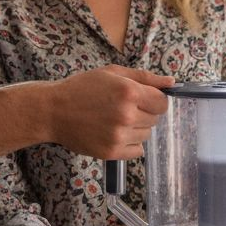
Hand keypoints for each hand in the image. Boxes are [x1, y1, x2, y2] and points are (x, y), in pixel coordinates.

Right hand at [50, 66, 172, 160]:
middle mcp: (127, 115)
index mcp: (129, 92)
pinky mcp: (111, 152)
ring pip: (146, 135)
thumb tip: (171, 82)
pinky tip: (113, 133)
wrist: (53, 111)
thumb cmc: (81, 88)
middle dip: (144, 113)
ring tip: (114, 120)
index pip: (162, 103)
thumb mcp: (112, 72)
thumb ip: (145, 77)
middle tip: (121, 108)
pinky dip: (129, 144)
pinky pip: (137, 150)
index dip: (154, 100)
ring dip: (136, 128)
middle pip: (155, 119)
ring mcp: (119, 136)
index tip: (142, 99)